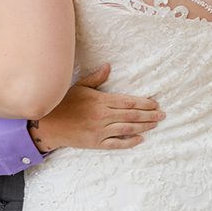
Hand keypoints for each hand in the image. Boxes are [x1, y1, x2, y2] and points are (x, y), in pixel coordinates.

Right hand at [33, 64, 164, 150]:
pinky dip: (129, 142)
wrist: (49, 124)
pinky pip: (116, 144)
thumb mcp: (80, 87)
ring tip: (155, 124)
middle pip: (131, 115)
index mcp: (100, 100)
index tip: (155, 104)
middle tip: (163, 115)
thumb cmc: (64, 103)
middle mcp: (102, 116)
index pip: (128, 101)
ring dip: (143, 127)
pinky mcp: (95, 143)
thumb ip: (96, 79)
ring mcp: (99, 131)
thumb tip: (108, 66)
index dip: (144, 103)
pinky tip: (140, 139)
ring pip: (127, 129)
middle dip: (149, 115)